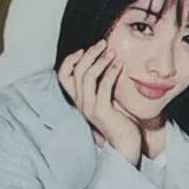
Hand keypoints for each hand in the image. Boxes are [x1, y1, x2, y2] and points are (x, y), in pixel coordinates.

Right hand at [57, 41, 144, 164]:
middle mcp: (80, 102)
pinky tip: (119, 64)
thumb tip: (108, 60)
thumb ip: (102, 84)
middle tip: (103, 43)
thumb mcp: (106, 99)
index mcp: (78, 99)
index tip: (84, 49)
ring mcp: (89, 107)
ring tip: (112, 52)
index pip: (63, 75)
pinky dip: (110, 72)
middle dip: (89, 54)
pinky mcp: (102, 111)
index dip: (70, 59)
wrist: (125, 144)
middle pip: (76, 71)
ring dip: (100, 60)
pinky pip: (103, 86)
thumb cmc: (119, 121)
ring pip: (87, 76)